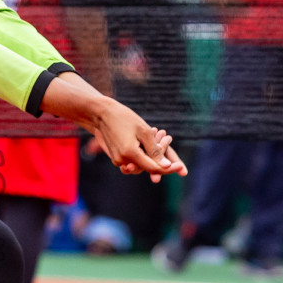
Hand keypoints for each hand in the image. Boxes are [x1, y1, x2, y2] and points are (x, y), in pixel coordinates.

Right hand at [42, 72, 185, 181]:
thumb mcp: (144, 131)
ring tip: (161, 135)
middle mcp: (122, 160)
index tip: (182, 167)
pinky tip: (149, 138)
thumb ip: (155, 150)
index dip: (168, 169)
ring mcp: (118, 160)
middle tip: (168, 139)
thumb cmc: (123, 118)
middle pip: (148, 167)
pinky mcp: (116, 158)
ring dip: (152, 154)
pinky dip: (144, 153)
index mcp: (130, 153)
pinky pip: (134, 161)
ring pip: (141, 164)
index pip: (153, 168)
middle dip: (161, 157)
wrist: (101, 113)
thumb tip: (166, 167)